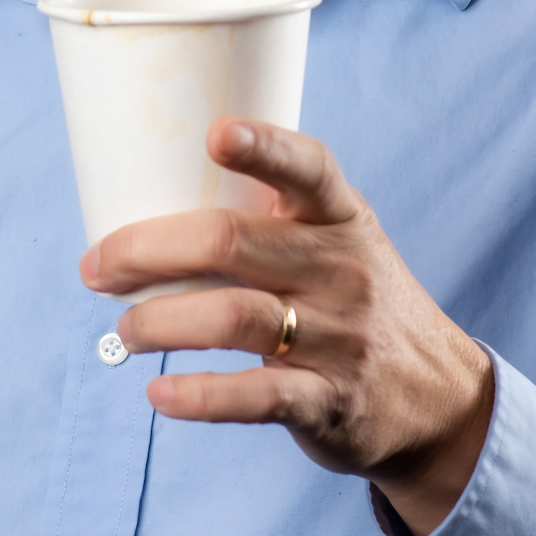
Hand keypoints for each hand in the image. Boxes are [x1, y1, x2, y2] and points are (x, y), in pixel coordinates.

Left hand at [79, 117, 494, 535]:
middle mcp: (342, 269)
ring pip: (233, 318)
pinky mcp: (329, 402)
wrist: (438, 397)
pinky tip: (159, 394)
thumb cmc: (354, 296)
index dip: (263, 146)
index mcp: (340, 216)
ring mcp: (338, 338)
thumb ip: (267, 216)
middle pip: (233, 243)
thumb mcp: (338, 240)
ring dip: (161, 320)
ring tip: (123, 327)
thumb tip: (141, 197)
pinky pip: (256, 397)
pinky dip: (200, 396)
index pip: (308, 167)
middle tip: (97, 265)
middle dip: (149, 249)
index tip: (215, 133)